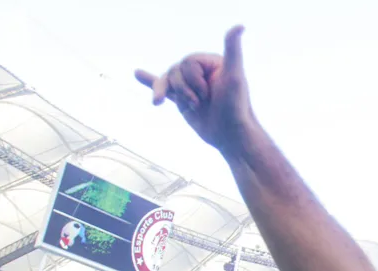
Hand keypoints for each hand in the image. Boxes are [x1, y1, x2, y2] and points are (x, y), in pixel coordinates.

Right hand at [135, 26, 253, 154]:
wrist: (230, 136)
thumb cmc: (235, 107)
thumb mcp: (234, 76)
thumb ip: (233, 50)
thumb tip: (240, 26)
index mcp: (211, 62)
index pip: (188, 61)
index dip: (194, 79)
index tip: (210, 93)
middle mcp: (200, 72)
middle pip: (176, 70)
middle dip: (186, 89)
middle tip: (203, 102)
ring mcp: (190, 86)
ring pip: (169, 80)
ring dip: (179, 95)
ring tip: (193, 107)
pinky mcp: (183, 100)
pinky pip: (163, 87)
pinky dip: (150, 81)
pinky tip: (137, 73)